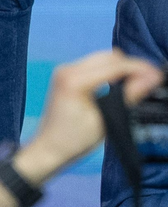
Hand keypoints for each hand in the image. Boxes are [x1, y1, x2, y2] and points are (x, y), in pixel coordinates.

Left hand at [15, 50, 163, 184]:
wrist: (49, 149)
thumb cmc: (74, 140)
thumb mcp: (106, 119)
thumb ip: (128, 95)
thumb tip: (151, 77)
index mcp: (74, 80)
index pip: (115, 65)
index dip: (139, 69)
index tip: (158, 76)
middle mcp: (67, 69)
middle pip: (109, 57)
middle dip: (132, 66)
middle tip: (150, 81)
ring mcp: (65, 71)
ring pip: (102, 59)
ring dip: (121, 68)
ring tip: (138, 84)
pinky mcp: (66, 76)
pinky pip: (94, 66)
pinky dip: (109, 71)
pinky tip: (120, 84)